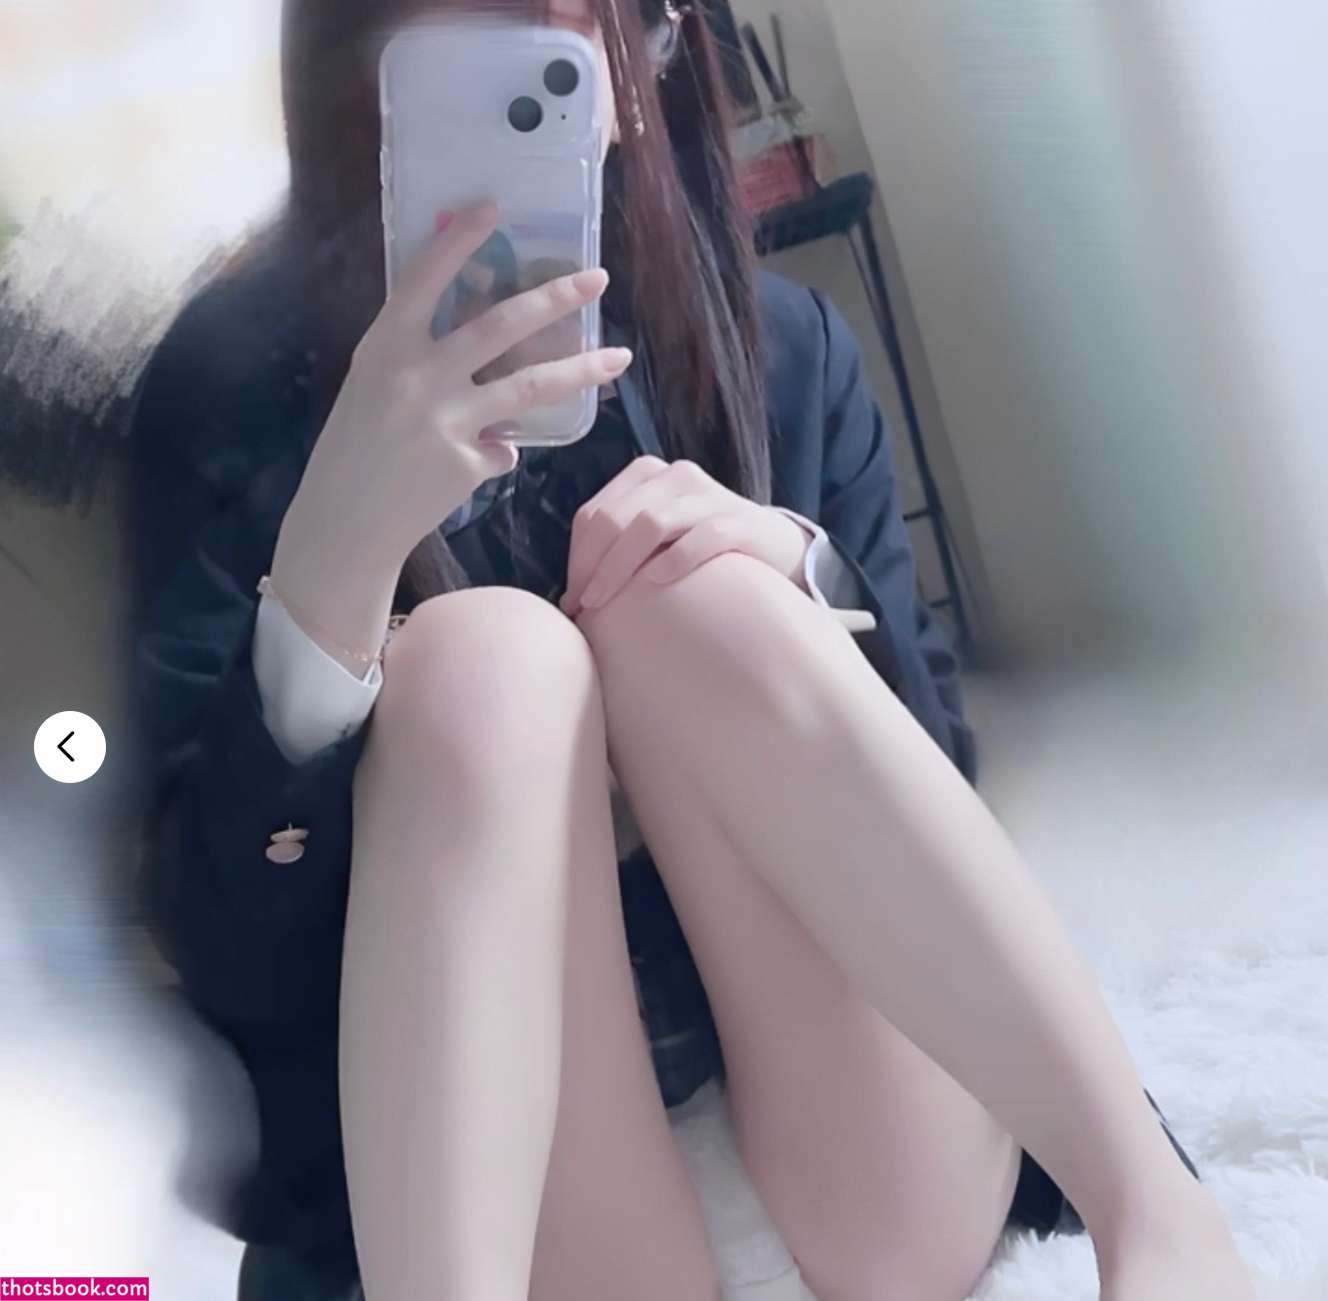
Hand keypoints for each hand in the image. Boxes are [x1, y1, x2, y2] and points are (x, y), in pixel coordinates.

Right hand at [271, 201, 632, 664]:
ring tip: (619, 357)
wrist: (345, 522)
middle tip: (597, 279)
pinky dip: (498, 450)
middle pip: (500, 324)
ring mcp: (446, 419)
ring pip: (530, 385)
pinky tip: (472, 462)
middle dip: (555, 298)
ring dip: (581, 368)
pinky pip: (504, 447)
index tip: (493, 206)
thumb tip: (487, 353)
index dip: (459, 240)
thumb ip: (420, 360)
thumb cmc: (356, 449)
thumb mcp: (373, 387)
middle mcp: (417, 375)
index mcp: (385, 345)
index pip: (425, 278)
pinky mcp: (467, 460)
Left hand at [558, 455, 811, 616]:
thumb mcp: (658, 537)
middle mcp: (675, 477)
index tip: (571, 601)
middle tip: (583, 607)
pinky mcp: (740, 522)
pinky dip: (675, 560)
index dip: (576, 558)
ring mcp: (709, 496)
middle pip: (615, 517)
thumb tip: (572, 595)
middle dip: (590, 565)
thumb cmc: (703, 550)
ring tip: (604, 603)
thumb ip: (620, 547)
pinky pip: (702, 538)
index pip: (594, 513)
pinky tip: (656, 584)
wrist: (775, 548)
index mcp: (647, 475)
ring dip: (619, 566)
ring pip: (650, 524)